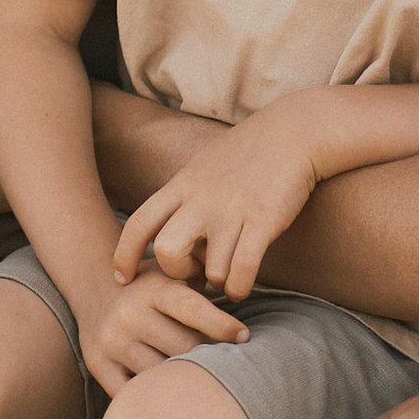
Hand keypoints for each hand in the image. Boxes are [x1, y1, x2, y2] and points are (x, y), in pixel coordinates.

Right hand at [79, 268, 249, 394]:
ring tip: (206, 379)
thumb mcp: (173, 272)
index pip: (191, 309)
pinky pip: (136, 391)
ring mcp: (112, 342)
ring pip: (162, 373)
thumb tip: (239, 279)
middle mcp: (129, 314)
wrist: (94, 291)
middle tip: (230, 363)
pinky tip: (172, 391)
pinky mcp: (99, 365)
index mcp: (153, 289)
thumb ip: (205, 273)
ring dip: (186, 378)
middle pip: (183, 348)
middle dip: (209, 356)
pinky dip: (156, 392)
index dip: (221, 325)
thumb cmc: (151, 287)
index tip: (244, 337)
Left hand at [112, 96, 324, 300]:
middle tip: (196, 272)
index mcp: (182, 186)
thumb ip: (184, 196)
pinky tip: (243, 283)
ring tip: (228, 277)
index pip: (138, 224)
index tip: (123, 278)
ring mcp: (232, 211)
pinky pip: (242, 271)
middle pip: (166, 253)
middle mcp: (201, 200)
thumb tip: (170, 227)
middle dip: (179, 272)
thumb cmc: (250, 152)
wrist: (296, 131)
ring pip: (211, 271)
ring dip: (218, 282)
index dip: (123, 256)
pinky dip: (239, 287)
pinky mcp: (264, 221)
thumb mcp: (203, 167)